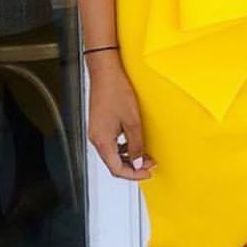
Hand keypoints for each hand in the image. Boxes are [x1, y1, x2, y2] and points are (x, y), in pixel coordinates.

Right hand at [86, 53, 154, 179]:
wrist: (106, 72)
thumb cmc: (116, 91)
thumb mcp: (132, 121)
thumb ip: (136, 145)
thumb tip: (139, 162)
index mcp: (102, 141)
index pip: (117, 169)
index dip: (134, 174)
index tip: (147, 172)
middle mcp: (96, 139)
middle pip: (113, 163)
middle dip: (133, 167)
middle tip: (149, 164)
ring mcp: (96, 132)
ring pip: (112, 154)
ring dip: (129, 157)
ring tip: (145, 154)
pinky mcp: (99, 125)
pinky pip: (110, 143)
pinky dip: (123, 147)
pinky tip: (134, 142)